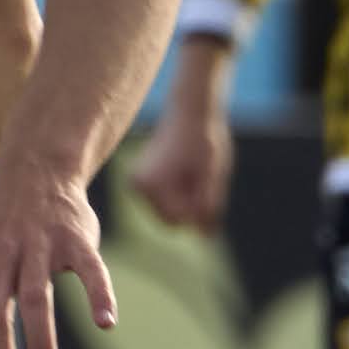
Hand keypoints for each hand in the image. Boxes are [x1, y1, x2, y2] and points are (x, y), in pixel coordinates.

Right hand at [125, 94, 233, 235]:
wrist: (191, 111)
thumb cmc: (204, 140)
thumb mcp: (213, 176)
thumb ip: (208, 207)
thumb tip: (205, 237)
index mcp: (149, 185)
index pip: (179, 220)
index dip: (198, 207)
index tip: (205, 181)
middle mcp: (136, 187)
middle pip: (171, 220)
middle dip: (190, 206)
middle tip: (200, 177)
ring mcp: (136, 185)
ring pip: (169, 212)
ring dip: (186, 200)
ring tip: (192, 171)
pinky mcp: (141, 182)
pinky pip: (166, 202)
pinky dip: (179, 194)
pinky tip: (185, 172)